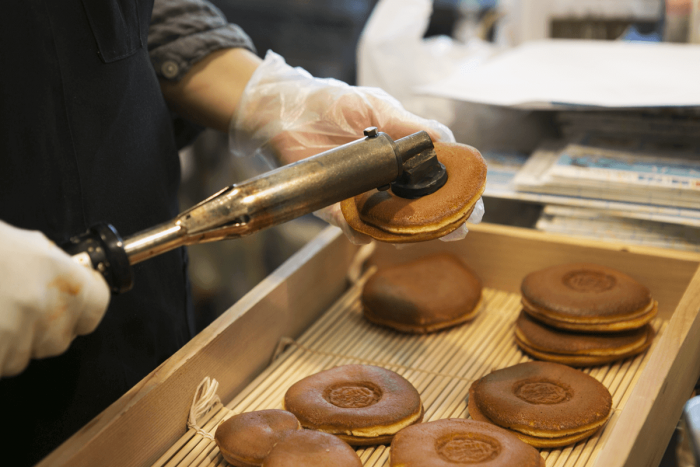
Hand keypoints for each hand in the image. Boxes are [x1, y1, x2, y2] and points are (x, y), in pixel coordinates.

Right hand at [0, 220, 109, 377]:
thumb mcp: (25, 245)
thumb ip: (53, 268)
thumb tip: (71, 281)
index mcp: (63, 275)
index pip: (97, 306)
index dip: (82, 309)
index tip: (72, 308)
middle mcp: (46, 306)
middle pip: (59, 340)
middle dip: (40, 332)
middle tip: (14, 310)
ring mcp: (16, 332)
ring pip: (24, 358)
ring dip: (8, 344)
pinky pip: (0, 364)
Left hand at [230, 51, 475, 242]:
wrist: (283, 110)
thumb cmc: (332, 103)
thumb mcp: (377, 106)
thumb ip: (410, 127)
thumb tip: (446, 143)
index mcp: (402, 156)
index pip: (439, 179)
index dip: (458, 194)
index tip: (474, 206)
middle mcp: (386, 181)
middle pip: (420, 209)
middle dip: (442, 222)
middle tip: (455, 230)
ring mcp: (361, 196)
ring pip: (391, 225)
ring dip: (406, 233)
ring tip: (420, 233)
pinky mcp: (333, 206)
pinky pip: (351, 226)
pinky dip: (360, 231)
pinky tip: (367, 230)